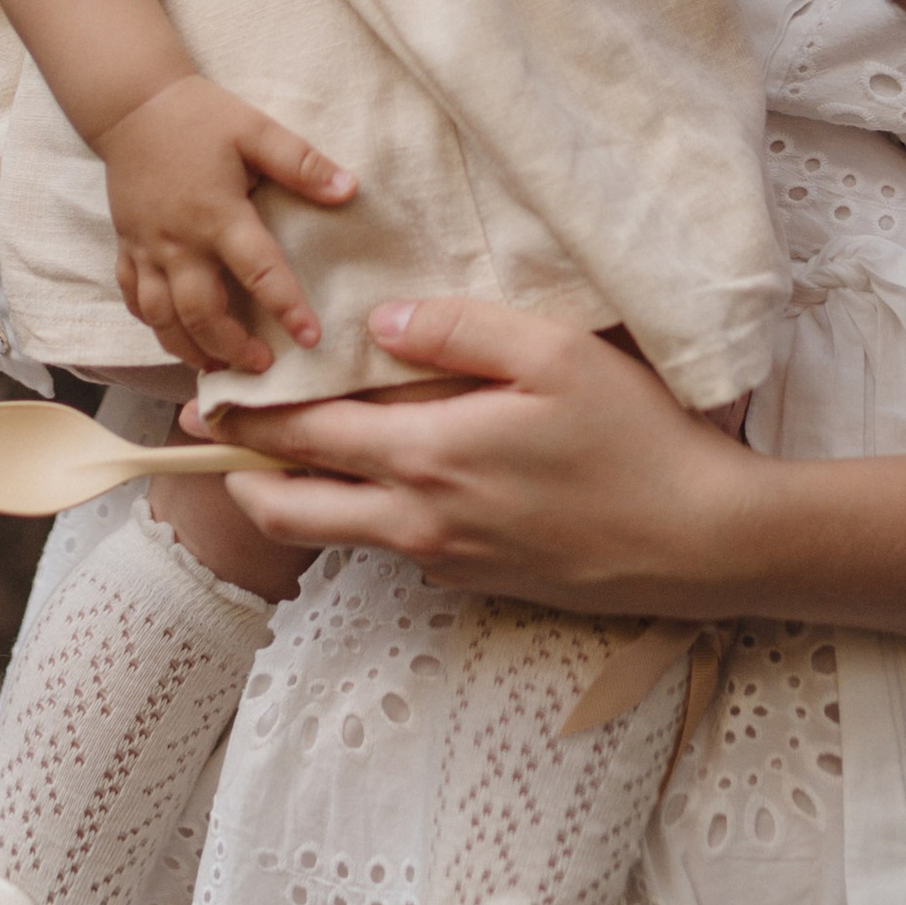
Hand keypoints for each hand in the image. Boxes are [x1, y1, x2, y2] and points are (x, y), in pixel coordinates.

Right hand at [96, 74, 354, 378]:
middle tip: (260, 366)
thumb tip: (350, 188)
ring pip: (160, 317)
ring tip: (216, 367)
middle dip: (230, 348)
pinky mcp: (125, 246)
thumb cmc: (200, 118)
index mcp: (218, 215)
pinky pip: (132, 298)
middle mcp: (179, 241)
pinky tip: (173, 335)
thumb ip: (302, 163)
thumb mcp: (256, 130)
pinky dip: (152, 324)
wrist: (132, 105)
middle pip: (200, 313)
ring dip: (188, 348)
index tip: (310, 338)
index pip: (259, 272)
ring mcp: (146, 248)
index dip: (286, 308)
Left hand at [219, 293, 905, 669]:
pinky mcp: (477, 583)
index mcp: (428, 455)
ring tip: (284, 458)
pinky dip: (367, 515)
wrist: (700, 542)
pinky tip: (394, 480)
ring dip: (297, 499)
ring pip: (337, 536)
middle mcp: (419, 520)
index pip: (307, 434)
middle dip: (242, 473)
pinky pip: (397, 549)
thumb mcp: (556, 354)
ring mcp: (446, 561)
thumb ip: (461, 328)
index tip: (205, 395)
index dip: (248, 415)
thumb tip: (381, 321)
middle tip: (218, 438)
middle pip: (291, 509)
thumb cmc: (636, 439)